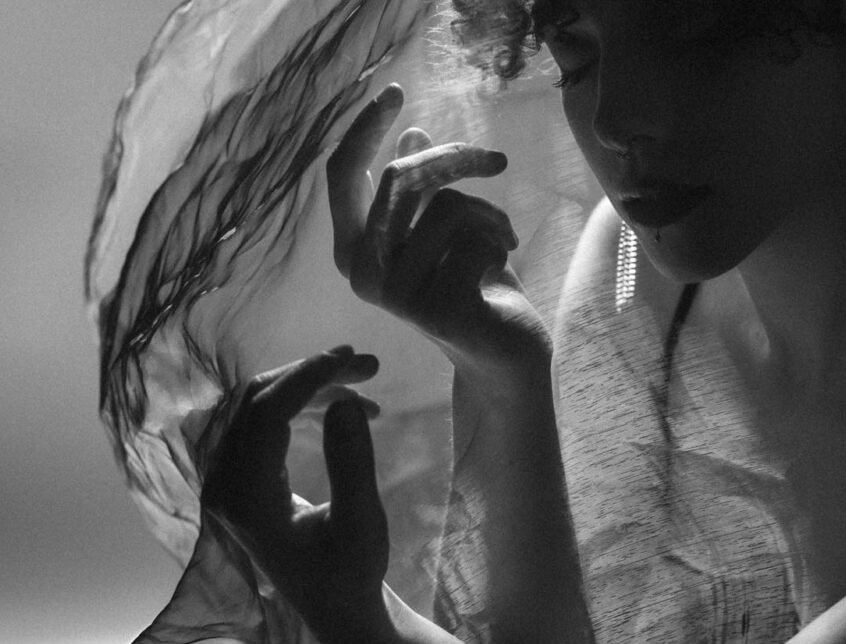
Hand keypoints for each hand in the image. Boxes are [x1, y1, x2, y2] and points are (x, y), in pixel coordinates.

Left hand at [200, 347, 391, 643]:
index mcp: (244, 497)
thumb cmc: (351, 573)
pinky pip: (264, 424)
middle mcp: (223, 484)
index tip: (352, 357)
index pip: (266, 413)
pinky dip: (303, 408)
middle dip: (311, 375)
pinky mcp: (241, 480)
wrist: (337, 610)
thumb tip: (343, 402)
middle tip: (368, 365)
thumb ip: (351, 462)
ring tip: (366, 387)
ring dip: (310, 389)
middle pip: (256, 401)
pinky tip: (344, 411)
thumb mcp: (361, 522)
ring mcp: (227, 482)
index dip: (307, 377)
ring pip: (260, 407)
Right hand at [326, 84, 551, 393]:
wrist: (503, 351)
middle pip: (400, 177)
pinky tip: (501, 268)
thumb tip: (413, 137)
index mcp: (352, 250)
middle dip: (455, 159)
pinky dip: (500, 241)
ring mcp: (395, 295)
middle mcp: (362, 273)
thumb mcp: (445, 228)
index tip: (396, 91)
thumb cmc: (473, 284)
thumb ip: (422, 191)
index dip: (364, 127)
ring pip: (446, 206)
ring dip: (490, 212)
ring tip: (502, 237)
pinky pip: (476, 238)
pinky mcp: (435, 310)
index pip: (342, 174)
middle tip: (494, 161)